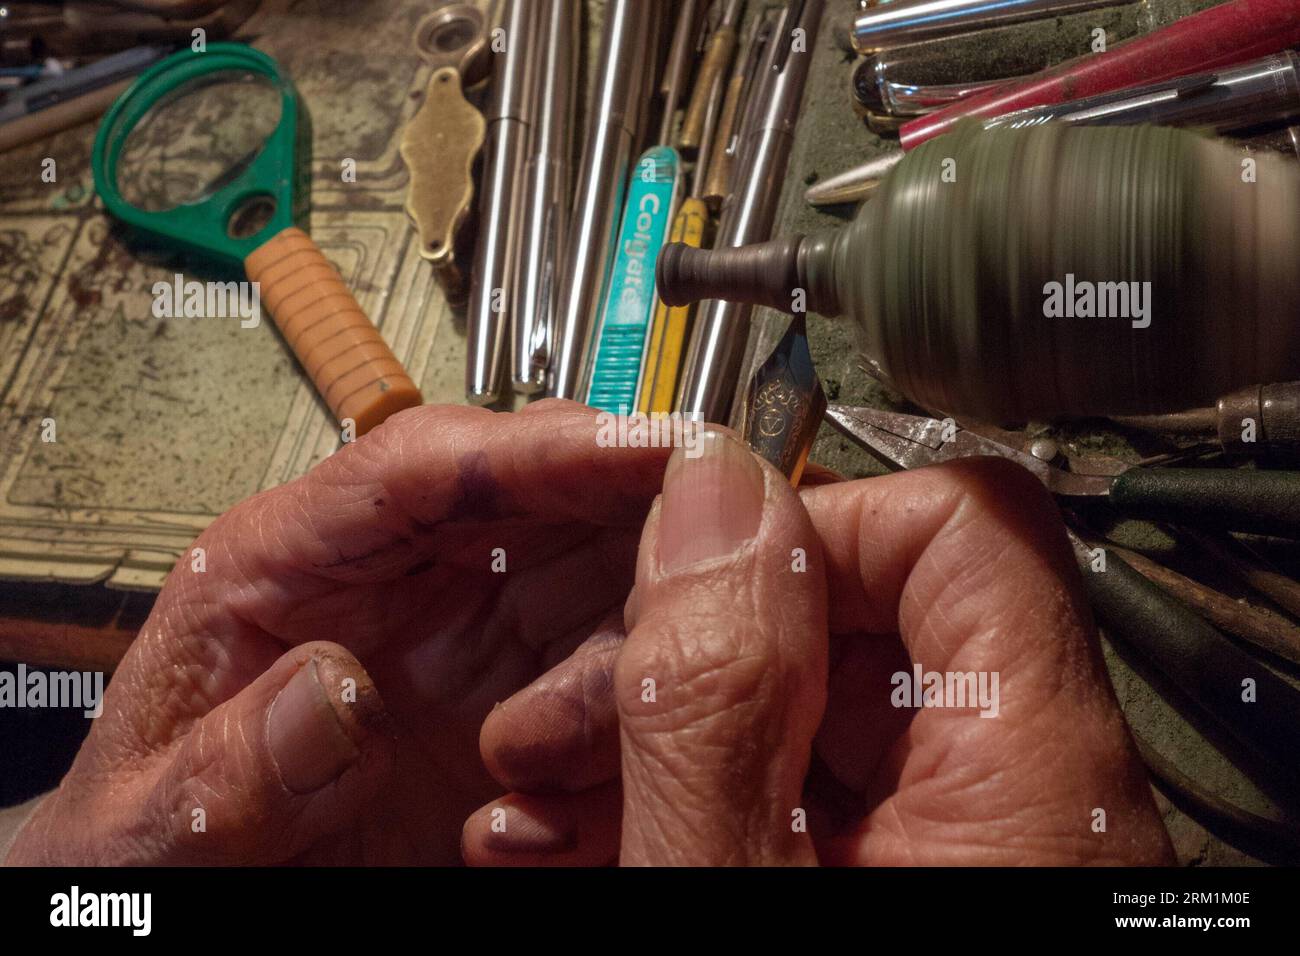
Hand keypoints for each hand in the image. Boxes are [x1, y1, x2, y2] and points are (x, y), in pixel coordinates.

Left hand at [5, 401, 669, 864]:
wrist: (208, 897)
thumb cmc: (165, 843)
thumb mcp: (159, 825)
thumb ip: (232, 765)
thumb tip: (330, 688)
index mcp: (289, 563)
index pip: (418, 464)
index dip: (538, 447)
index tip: (642, 445)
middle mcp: (401, 579)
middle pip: (540, 494)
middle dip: (629, 508)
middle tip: (713, 538)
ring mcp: (471, 635)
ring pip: (598, 578)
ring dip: (632, 633)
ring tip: (589, 727)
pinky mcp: (521, 695)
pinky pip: (612, 668)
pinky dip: (630, 710)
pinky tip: (584, 784)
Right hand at [462, 430, 1173, 864]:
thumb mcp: (726, 880)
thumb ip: (714, 696)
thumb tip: (706, 496)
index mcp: (1028, 779)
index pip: (958, 519)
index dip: (805, 516)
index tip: (685, 569)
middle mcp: (1018, 798)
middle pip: (860, 608)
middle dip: (676, 644)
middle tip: (564, 710)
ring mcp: (956, 840)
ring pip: (804, 701)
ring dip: (653, 724)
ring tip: (541, 788)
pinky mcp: (899, 870)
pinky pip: (798, 784)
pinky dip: (688, 792)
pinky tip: (586, 832)